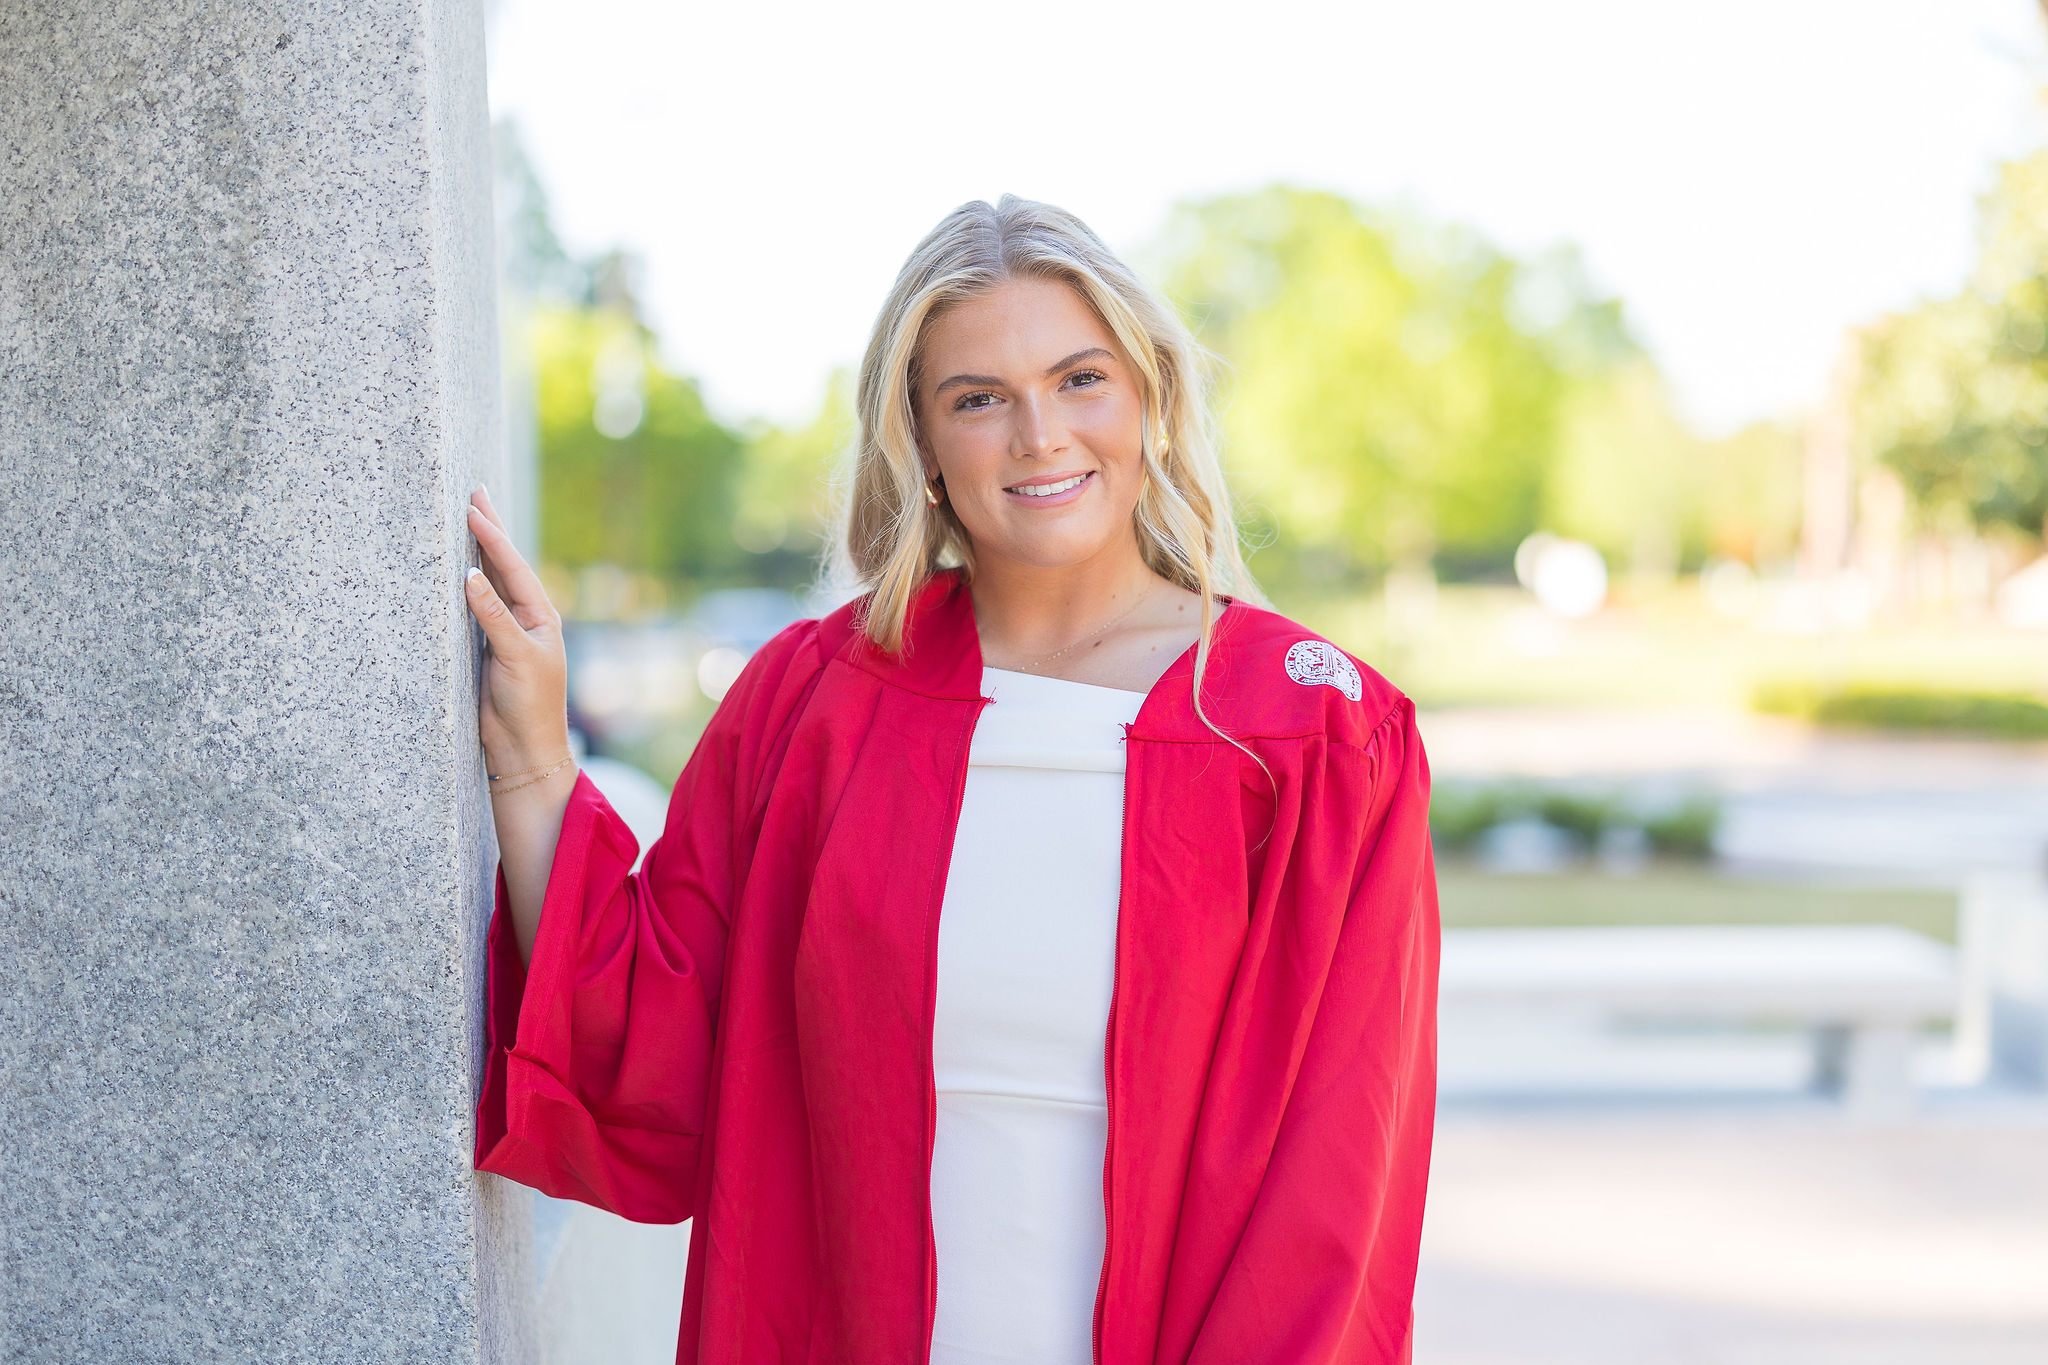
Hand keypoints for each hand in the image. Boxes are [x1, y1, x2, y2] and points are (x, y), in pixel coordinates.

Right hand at [461, 486, 570, 772]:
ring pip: (486, 582)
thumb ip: (493, 617)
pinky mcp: (483, 647)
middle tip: (474, 493)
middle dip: (488, 531)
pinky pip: (471, 607)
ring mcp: (503, 631)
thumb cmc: (530, 705)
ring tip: (465, 517)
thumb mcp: (515, 657)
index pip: (513, 567)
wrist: (522, 748)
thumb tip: (470, 575)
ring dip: (475, 551)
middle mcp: (523, 618)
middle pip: (502, 565)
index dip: (493, 537)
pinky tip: (453, 565)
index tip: (473, 507)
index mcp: (540, 616)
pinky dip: (462, 583)